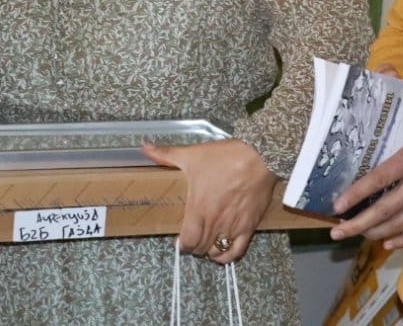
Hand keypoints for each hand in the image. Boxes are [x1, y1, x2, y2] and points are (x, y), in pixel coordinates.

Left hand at [142, 137, 274, 263]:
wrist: (258, 156)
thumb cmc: (224, 157)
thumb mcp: (192, 154)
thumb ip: (166, 155)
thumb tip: (144, 148)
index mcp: (199, 209)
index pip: (187, 241)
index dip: (181, 244)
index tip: (180, 239)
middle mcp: (215, 222)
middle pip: (200, 248)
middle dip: (194, 246)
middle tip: (192, 237)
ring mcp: (232, 226)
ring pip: (216, 251)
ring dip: (209, 250)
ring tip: (206, 241)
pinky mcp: (249, 226)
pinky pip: (237, 251)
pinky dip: (228, 256)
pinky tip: (222, 252)